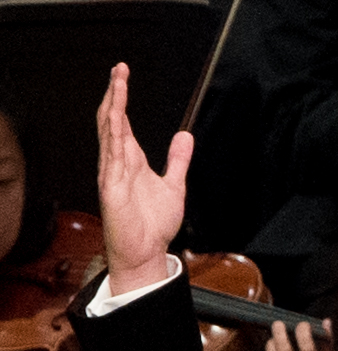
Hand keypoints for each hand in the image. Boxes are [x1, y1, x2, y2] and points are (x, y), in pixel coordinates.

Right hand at [96, 62, 192, 292]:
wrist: (146, 253)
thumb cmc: (154, 226)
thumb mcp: (174, 187)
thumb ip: (178, 161)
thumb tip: (186, 136)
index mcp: (130, 160)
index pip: (121, 121)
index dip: (121, 98)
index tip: (123, 74)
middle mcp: (118, 162)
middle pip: (111, 119)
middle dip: (115, 93)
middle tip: (120, 69)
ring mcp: (113, 172)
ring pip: (109, 131)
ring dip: (114, 105)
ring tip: (118, 82)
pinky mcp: (112, 187)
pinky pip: (112, 156)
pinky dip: (114, 134)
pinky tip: (116, 117)